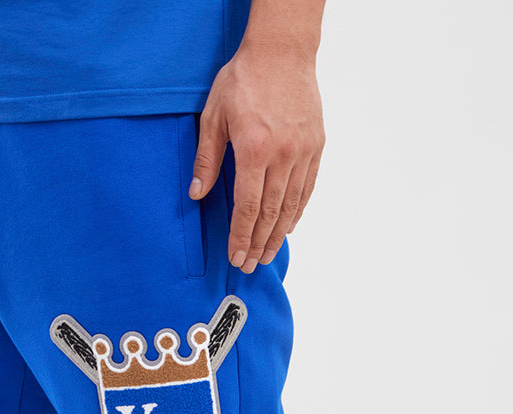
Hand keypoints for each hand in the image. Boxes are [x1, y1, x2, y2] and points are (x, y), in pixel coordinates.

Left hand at [191, 44, 324, 272]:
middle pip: (271, 213)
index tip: (236, 256)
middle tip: (250, 265)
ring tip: (267, 254)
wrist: (282, 50)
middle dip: (259, 244)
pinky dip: (297, 210)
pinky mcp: (316, 145)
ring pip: (291, 205)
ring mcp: (303, 151)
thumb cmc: (245, 78)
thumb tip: (196, 193)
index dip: (241, 237)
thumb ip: (207, 158)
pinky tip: (288, 226)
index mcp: (255, 149)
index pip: (247, 207)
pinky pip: (307, 188)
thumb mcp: (214, 115)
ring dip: (279, 234)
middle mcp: (283, 155)